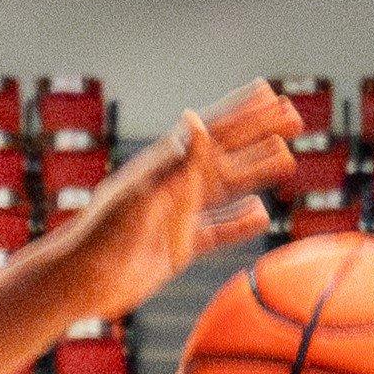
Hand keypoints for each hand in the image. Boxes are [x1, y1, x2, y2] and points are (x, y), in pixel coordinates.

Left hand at [56, 79, 306, 322]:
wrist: (79, 283)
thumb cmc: (103, 235)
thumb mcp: (144, 195)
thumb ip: (177, 161)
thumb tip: (198, 118)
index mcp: (163, 166)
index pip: (211, 131)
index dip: (241, 111)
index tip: (269, 91)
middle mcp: (173, 186)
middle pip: (226, 154)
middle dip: (259, 134)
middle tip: (294, 116)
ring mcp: (177, 216)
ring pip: (227, 188)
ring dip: (256, 171)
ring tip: (288, 157)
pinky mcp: (178, 247)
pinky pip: (217, 230)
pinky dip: (240, 222)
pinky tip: (262, 213)